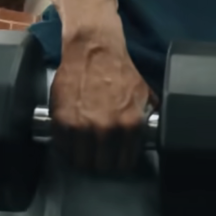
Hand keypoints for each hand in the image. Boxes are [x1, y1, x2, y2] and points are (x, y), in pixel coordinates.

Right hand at [51, 30, 153, 174]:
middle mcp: (107, 129)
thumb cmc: (118, 69)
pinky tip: (71, 142)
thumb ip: (148, 114)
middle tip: (98, 157)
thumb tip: (153, 129)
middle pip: (101, 166)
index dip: (120, 163)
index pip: (124, 163)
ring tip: (83, 152)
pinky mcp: (62, 120)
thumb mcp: (143, 92)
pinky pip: (62, 147)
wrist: (94, 50)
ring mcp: (82, 126)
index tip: (115, 160)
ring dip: (81, 159)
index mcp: (130, 124)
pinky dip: (65, 148)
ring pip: (80, 161)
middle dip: (101, 163)